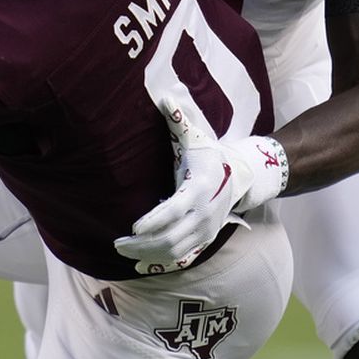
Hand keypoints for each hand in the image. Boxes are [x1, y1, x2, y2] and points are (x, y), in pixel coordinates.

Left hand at [114, 99, 288, 273]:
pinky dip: (162, 263)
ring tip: (124, 251)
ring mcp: (206, 230)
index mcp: (198, 189)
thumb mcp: (195, 137)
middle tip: (117, 244)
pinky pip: (182, 257)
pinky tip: (140, 263)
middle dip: (142, 244)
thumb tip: (164, 95)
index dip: (153, 221)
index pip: (174, 210)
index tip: (133, 227)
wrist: (240, 176)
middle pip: (171, 237)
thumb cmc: (209, 154)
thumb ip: (178, 120)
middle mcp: (204, 214)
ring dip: (148, 255)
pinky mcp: (205, 239)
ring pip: (175, 251)